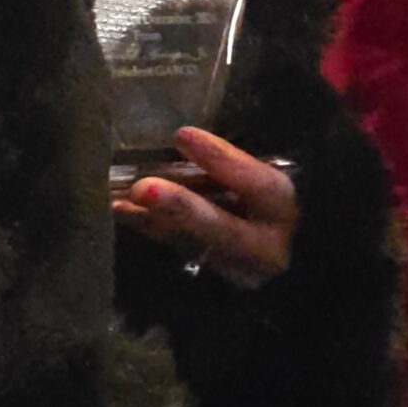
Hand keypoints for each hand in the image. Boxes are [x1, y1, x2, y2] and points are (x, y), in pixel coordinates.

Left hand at [113, 126, 296, 288]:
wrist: (280, 249)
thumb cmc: (271, 199)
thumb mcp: (267, 176)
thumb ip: (238, 161)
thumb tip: (205, 125)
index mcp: (286, 211)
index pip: (263, 188)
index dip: (225, 162)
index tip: (183, 134)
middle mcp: (268, 248)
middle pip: (224, 231)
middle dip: (182, 209)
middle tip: (143, 188)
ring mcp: (239, 270)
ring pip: (195, 247)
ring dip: (155, 222)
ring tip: (121, 201)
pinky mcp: (214, 281)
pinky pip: (180, 253)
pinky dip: (151, 231)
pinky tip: (121, 210)